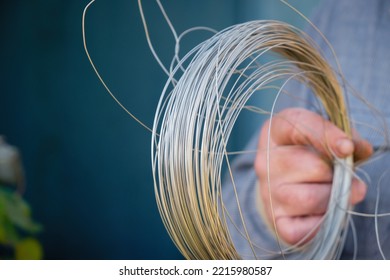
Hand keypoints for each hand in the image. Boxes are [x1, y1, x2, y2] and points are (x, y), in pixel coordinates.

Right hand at [254, 108, 372, 244]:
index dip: (326, 136)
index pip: (299, 127)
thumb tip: (360, 150)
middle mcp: (266, 162)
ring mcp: (267, 192)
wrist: (283, 181)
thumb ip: (343, 137)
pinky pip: (306, 227)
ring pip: (312, 198)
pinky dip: (323, 221)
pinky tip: (324, 211)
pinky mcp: (276, 219)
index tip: (348, 148)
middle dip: (339, 174)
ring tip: (336, 193)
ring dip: (334, 197)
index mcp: (275, 132)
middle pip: (315, 167)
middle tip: (345, 177)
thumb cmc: (307, 153)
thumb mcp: (322, 135)